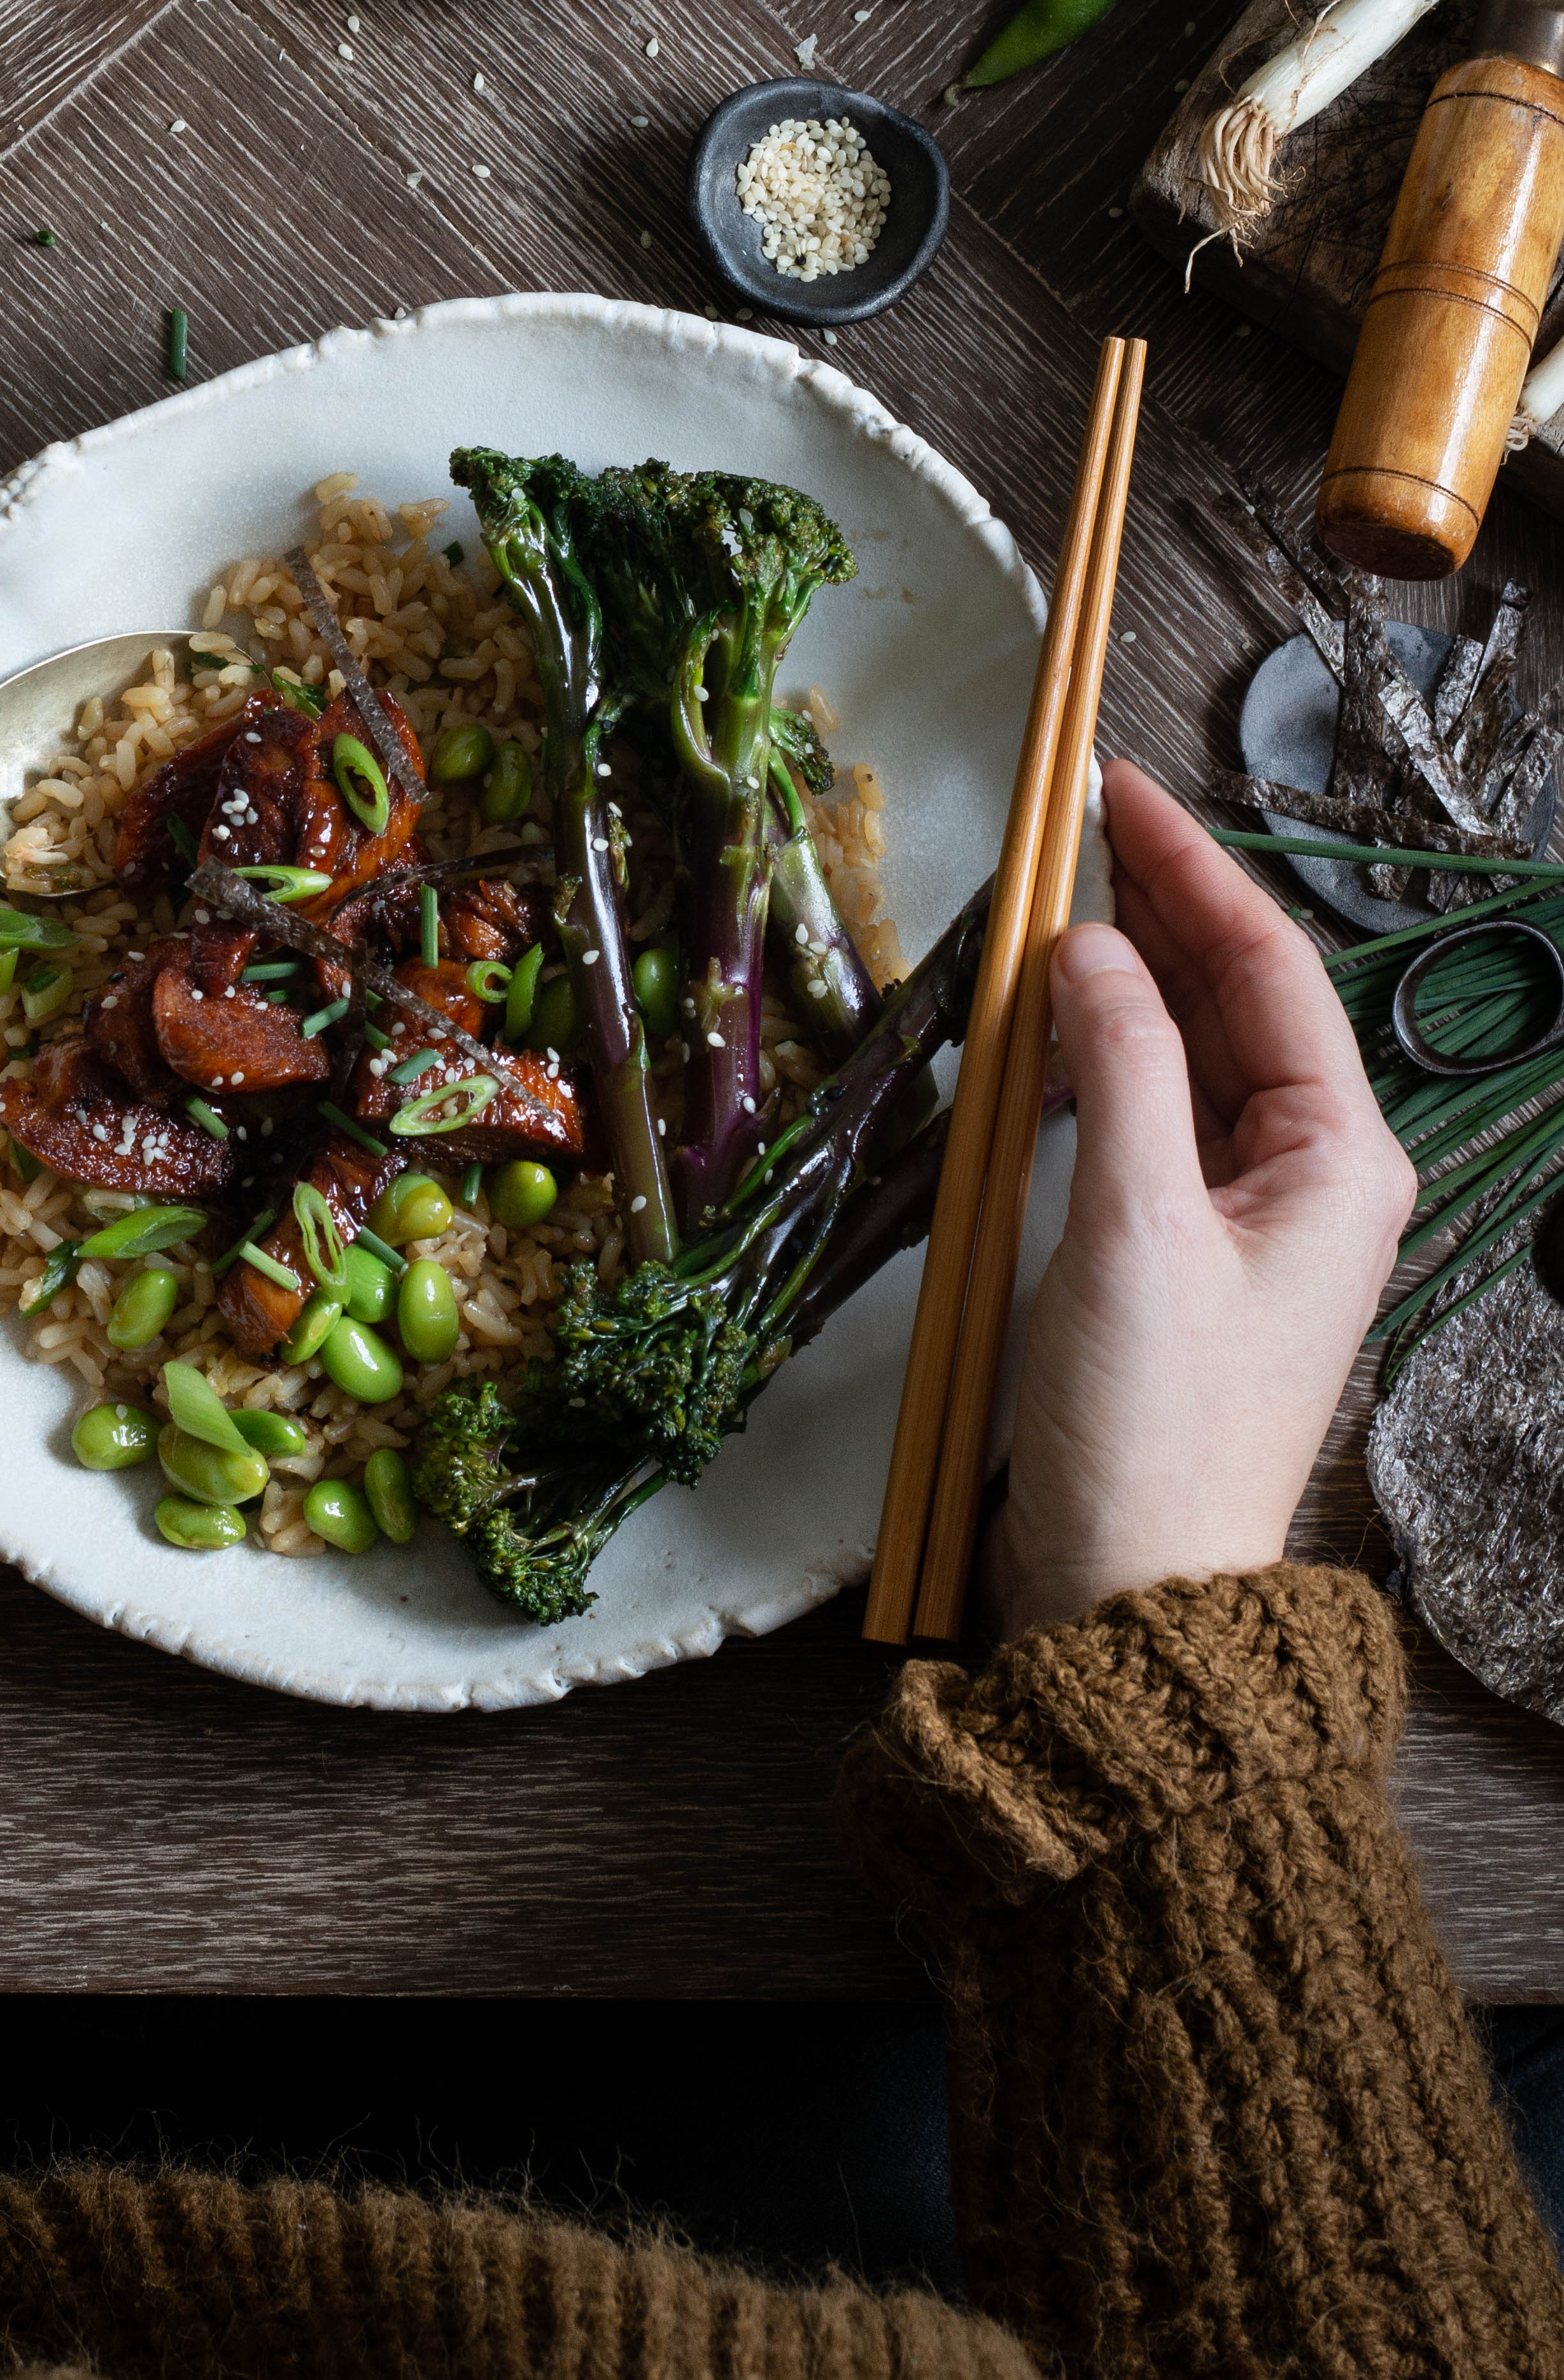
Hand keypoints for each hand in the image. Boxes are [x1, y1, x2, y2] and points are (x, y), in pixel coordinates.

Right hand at [982, 759, 1414, 1639]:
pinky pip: (1146, 1119)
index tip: (1114, 788)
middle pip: (1233, 1001)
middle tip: (1069, 825)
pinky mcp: (1179, 1257)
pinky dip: (1094, 1060)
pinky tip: (1043, 1029)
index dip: (1189, 867)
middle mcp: (1308, 1179)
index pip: (1267, 967)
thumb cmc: (1151, 1426)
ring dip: (1118, 981)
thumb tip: (1085, 945)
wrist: (1131, 1591)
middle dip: (1154, 909)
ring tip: (1044, 906)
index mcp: (1337, 1160)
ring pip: (1185, 1055)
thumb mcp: (1129, 1224)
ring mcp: (1245, 1220)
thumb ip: (1116, 1065)